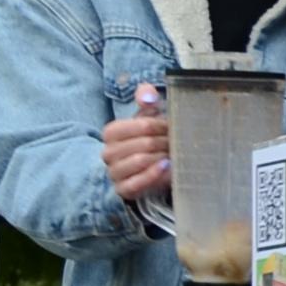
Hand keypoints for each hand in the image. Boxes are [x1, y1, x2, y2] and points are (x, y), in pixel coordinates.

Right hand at [100, 85, 172, 203]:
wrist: (141, 169)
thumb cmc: (145, 139)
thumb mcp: (145, 117)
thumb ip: (146, 99)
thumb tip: (148, 96)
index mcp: (111, 132)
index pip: (143, 126)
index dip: (163, 126)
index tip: (173, 128)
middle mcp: (108, 152)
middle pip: (145, 143)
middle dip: (166, 142)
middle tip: (178, 143)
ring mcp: (114, 172)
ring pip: (141, 161)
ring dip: (162, 157)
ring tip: (173, 154)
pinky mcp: (122, 189)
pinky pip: (137, 183)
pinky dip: (155, 175)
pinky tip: (167, 167)